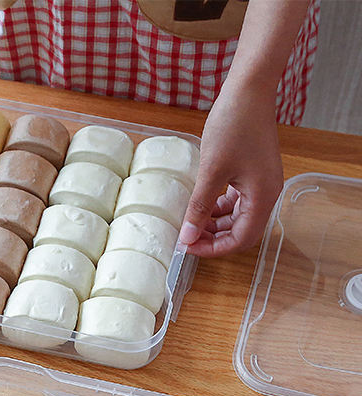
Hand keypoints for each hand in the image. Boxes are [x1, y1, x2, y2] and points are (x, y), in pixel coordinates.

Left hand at [179, 80, 282, 256]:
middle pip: (241, 231)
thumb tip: (187, 237)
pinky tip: (199, 207)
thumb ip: (199, 207)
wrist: (248, 90)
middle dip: (213, 239)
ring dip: (214, 225)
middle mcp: (266, 194)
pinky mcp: (253, 174)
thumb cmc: (234, 125)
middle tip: (186, 238)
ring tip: (189, 224)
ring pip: (237, 218)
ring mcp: (261, 183)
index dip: (214, 248)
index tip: (188, 248)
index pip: (241, 239)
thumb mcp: (211, 171)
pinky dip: (218, 209)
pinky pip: (236, 201)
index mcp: (262, 197)